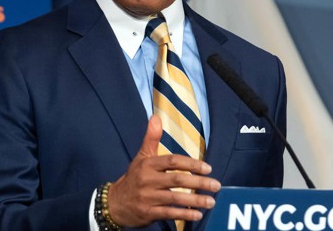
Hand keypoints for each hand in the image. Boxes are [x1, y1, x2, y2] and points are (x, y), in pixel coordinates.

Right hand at [107, 115, 221, 227]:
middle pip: (177, 180)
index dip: (191, 164)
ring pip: (175, 198)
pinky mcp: (149, 213)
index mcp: (148, 164)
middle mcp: (148, 180)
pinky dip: (184, 214)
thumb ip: (151, 138)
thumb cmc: (134, 178)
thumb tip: (156, 117)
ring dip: (195, 200)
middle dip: (199, 182)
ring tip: (211, 201)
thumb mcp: (141, 157)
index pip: (173, 161)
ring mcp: (148, 197)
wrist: (115, 203)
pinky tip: (197, 214)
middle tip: (216, 185)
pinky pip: (169, 213)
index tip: (208, 168)